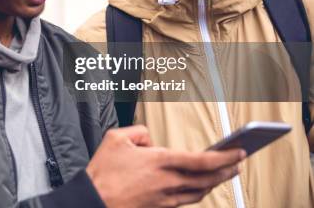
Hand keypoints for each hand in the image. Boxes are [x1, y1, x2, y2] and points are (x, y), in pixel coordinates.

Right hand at [86, 125, 245, 207]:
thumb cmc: (103, 172)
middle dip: (226, 170)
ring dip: (215, 183)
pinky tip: (199, 188)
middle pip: (207, 178)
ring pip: (199, 192)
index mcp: (159, 161)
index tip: (237, 152)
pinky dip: (198, 192)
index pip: (201, 160)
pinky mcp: (159, 207)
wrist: (93, 200)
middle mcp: (167, 181)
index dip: (224, 157)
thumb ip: (139, 131)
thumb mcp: (116, 137)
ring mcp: (165, 197)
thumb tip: (151, 139)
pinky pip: (186, 200)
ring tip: (222, 174)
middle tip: (238, 163)